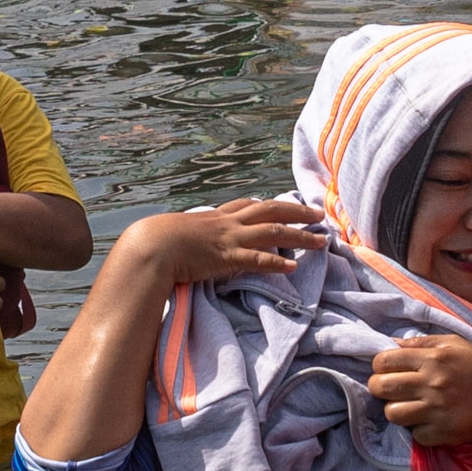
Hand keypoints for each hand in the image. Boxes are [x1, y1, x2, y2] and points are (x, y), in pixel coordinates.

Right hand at [121, 198, 324, 290]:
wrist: (150, 246)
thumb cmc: (158, 242)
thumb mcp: (179, 232)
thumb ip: (193, 236)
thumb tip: (192, 243)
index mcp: (216, 216)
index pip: (249, 204)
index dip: (271, 204)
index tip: (288, 203)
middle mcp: (228, 223)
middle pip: (271, 210)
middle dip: (297, 211)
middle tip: (318, 215)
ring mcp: (230, 239)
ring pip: (273, 232)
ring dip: (300, 236)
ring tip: (321, 241)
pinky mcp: (227, 258)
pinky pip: (258, 259)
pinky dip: (277, 262)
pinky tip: (294, 267)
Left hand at [368, 333, 471, 449]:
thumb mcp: (458, 345)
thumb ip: (424, 342)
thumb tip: (393, 343)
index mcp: (434, 356)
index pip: (384, 360)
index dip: (380, 367)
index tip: (388, 371)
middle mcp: (433, 381)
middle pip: (381, 386)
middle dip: (380, 389)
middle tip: (391, 391)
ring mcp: (437, 409)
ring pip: (392, 413)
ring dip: (398, 412)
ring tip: (411, 409)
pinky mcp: (442, 433)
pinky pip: (415, 434)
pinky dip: (421, 431)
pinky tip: (432, 423)